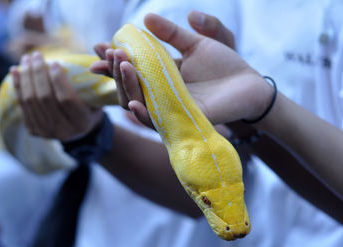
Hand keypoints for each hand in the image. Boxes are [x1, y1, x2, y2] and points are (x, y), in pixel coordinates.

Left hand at [11, 51, 102, 141]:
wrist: (79, 130)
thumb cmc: (90, 106)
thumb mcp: (97, 95)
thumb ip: (94, 76)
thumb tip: (96, 49)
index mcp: (82, 123)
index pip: (66, 99)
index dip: (58, 79)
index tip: (53, 62)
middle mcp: (64, 131)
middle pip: (45, 99)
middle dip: (38, 74)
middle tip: (37, 55)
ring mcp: (46, 132)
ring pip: (31, 101)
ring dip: (26, 77)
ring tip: (26, 59)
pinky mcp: (33, 130)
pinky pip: (22, 105)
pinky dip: (17, 86)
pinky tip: (15, 70)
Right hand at [91, 11, 273, 127]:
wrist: (251, 84)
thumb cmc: (226, 64)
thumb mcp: (198, 42)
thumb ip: (173, 32)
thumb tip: (146, 18)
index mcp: (162, 76)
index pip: (130, 69)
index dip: (112, 60)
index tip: (99, 46)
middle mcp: (161, 94)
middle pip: (128, 87)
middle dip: (114, 70)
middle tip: (112, 53)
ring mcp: (170, 109)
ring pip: (137, 103)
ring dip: (125, 87)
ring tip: (121, 66)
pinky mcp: (182, 121)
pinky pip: (157, 123)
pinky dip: (143, 116)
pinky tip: (133, 104)